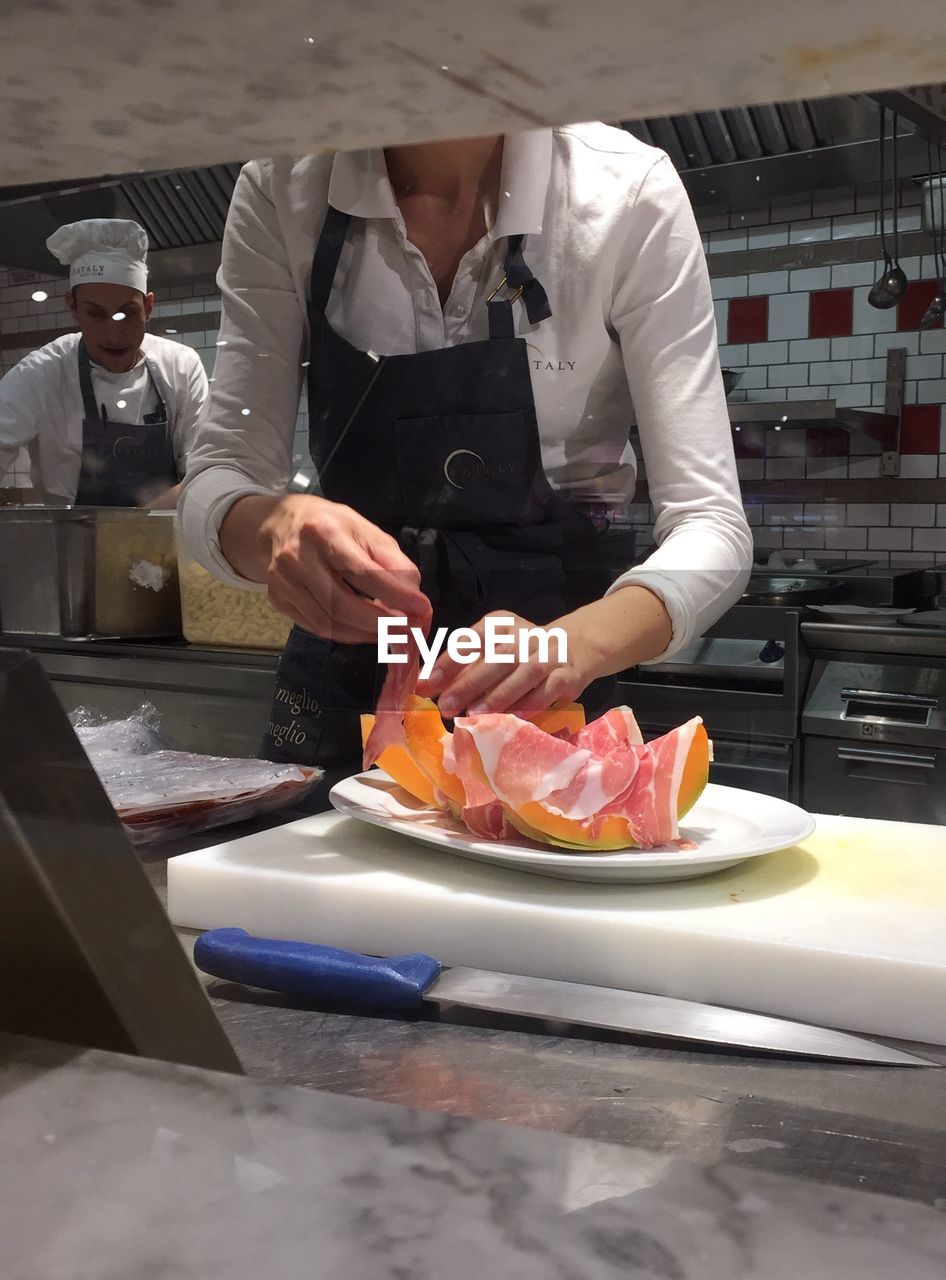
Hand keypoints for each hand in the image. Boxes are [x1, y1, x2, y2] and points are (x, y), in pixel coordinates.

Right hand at [221, 493, 429, 643]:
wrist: (275, 523)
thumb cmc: (328, 524)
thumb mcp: (363, 528)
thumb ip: (391, 560)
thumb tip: (413, 595)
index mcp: (323, 531)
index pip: (363, 572)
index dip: (395, 594)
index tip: (422, 608)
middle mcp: (297, 557)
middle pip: (342, 604)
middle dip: (380, 623)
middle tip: (407, 631)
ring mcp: (282, 581)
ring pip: (327, 622)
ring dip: (364, 634)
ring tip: (389, 634)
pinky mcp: (276, 599)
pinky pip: (315, 627)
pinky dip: (345, 635)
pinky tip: (364, 632)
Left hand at [417, 609, 602, 718]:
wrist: (575, 647)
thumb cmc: (522, 652)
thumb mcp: (494, 649)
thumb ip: (463, 667)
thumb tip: (427, 686)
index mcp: (501, 625)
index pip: (473, 639)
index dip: (450, 660)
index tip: (429, 682)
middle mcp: (525, 636)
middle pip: (496, 657)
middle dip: (469, 683)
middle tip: (446, 705)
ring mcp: (550, 654)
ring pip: (524, 673)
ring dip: (499, 695)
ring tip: (475, 713)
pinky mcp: (567, 676)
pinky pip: (547, 691)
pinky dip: (529, 704)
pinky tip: (512, 718)